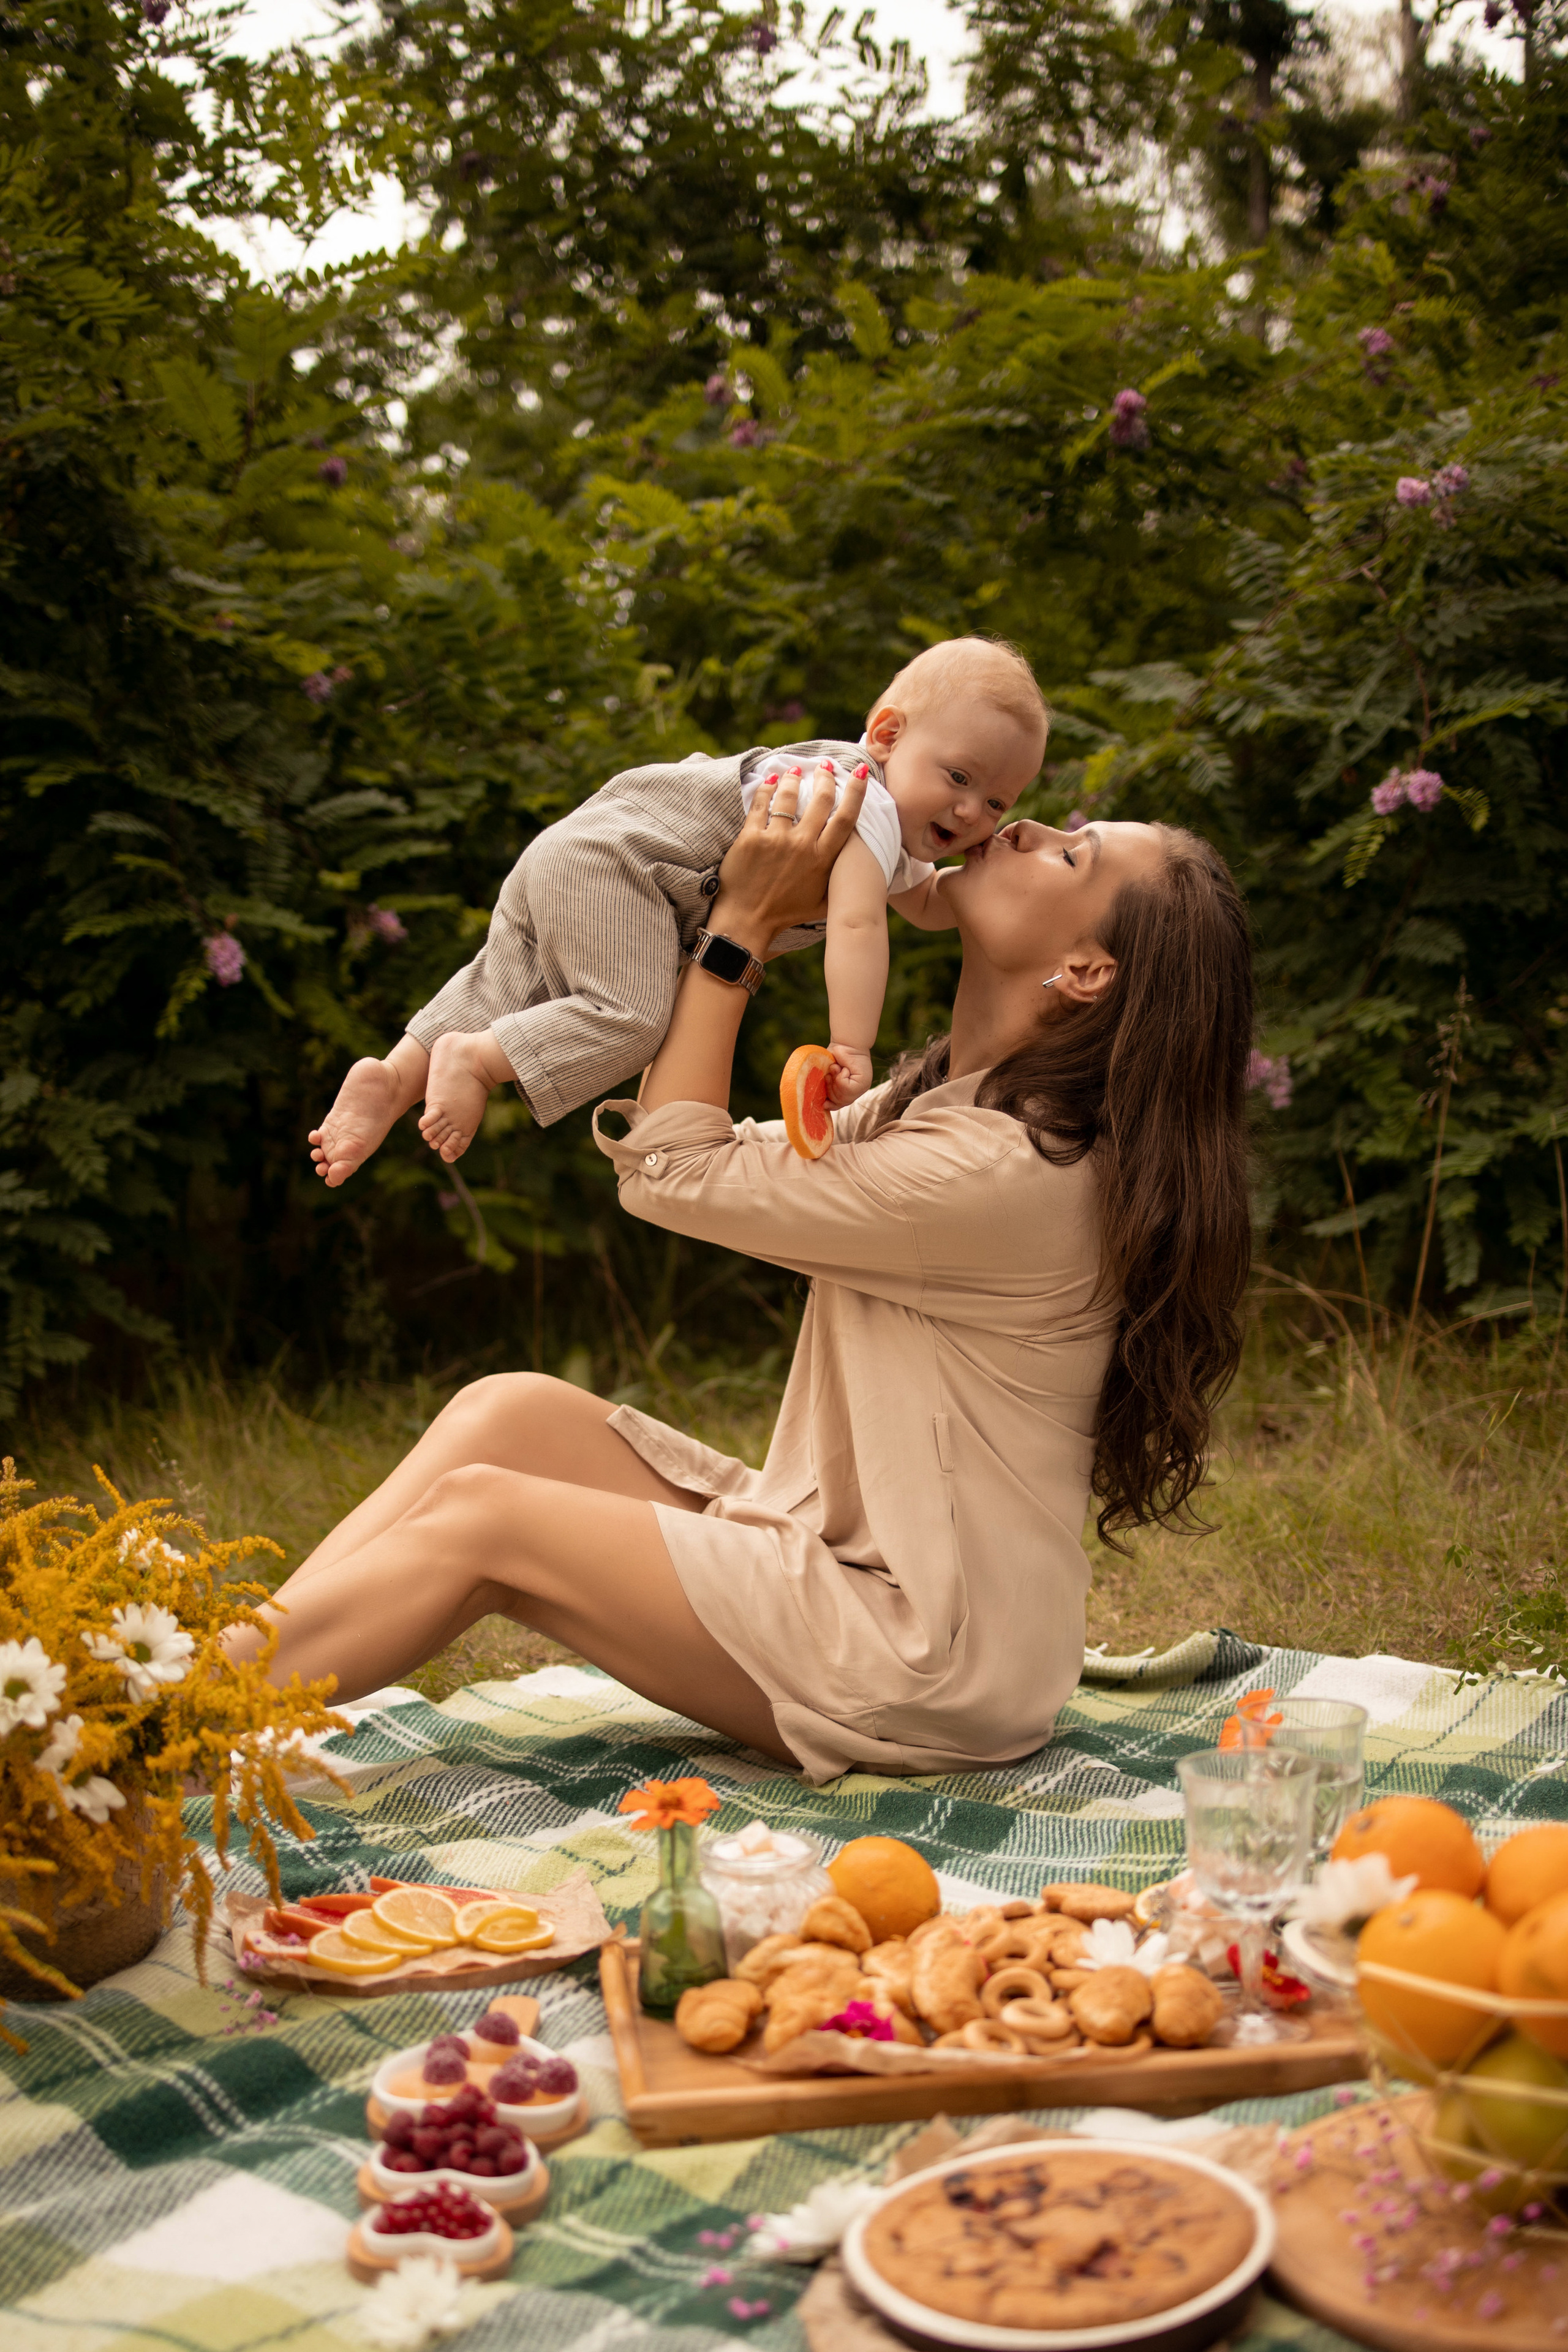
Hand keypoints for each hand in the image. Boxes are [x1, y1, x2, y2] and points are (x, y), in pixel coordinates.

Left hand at [709, 758, 866, 953]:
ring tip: (794, 770)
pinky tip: (769, 780)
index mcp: (822, 859)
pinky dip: (766, 788)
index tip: (858, 772)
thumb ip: (839, 884)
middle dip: (824, 777)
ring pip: (788, 795)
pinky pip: (760, 804)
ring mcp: (775, 839)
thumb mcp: (822, 904)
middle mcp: (802, 845)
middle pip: (820, 799)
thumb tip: (858, 873)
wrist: (746, 921)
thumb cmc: (785, 914)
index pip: (846, 817)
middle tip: (824, 766)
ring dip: (793, 778)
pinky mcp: (750, 838)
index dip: (855, 791)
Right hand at [827, 1044, 872, 1105]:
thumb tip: (824, 1105)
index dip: (829, 1101)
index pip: (837, 1104)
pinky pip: (846, 1088)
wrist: (845, 1041)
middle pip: (839, 1102)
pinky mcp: (863, 1082)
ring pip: (843, 1097)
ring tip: (836, 1069)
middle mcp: (857, 1092)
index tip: (824, 1097)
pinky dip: (840, 1077)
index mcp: (848, 1091)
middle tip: (830, 1074)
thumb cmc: (834, 1056)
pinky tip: (843, 1068)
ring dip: (835, 1081)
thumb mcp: (827, 1074)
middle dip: (830, 1088)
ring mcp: (862, 1088)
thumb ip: (826, 1087)